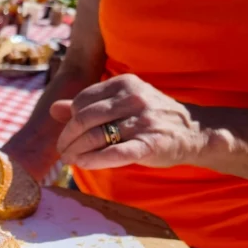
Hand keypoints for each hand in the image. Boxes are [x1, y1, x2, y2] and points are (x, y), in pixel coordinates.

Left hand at [51, 74, 205, 169]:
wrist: (193, 131)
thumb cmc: (149, 118)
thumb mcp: (121, 103)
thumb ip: (87, 105)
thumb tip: (54, 109)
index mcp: (124, 84)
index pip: (82, 101)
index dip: (69, 120)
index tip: (67, 134)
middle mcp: (133, 98)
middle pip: (84, 119)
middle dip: (67, 138)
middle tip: (62, 151)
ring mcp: (142, 121)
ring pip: (95, 137)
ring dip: (76, 152)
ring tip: (70, 160)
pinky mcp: (149, 144)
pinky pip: (113, 153)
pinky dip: (93, 160)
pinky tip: (83, 164)